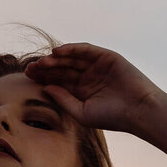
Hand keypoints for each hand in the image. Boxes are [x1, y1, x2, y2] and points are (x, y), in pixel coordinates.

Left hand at [23, 43, 163, 134]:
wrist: (139, 111)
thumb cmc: (112, 117)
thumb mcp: (81, 112)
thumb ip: (63, 100)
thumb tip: (45, 88)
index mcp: (82, 91)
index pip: (59, 80)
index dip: (43, 77)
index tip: (28, 76)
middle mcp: (89, 77)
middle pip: (62, 68)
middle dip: (46, 67)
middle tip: (31, 68)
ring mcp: (98, 66)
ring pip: (72, 59)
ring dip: (56, 59)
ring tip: (42, 61)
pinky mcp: (107, 57)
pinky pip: (86, 50)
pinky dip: (72, 49)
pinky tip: (58, 52)